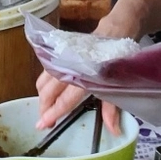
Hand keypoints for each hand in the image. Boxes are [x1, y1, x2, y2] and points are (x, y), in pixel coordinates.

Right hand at [35, 14, 136, 132]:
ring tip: (45, 108)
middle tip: (43, 121)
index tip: (42, 125)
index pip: (65, 100)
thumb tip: (114, 131)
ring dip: (42, 95)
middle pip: (48, 91)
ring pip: (43, 80)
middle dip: (43, 107)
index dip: (53, 113)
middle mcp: (69, 67)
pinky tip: (47, 90)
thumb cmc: (119, 57)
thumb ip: (112, 108)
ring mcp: (62, 58)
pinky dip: (44, 82)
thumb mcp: (118, 83)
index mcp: (85, 76)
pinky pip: (46, 70)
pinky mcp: (60, 52)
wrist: (117, 29)